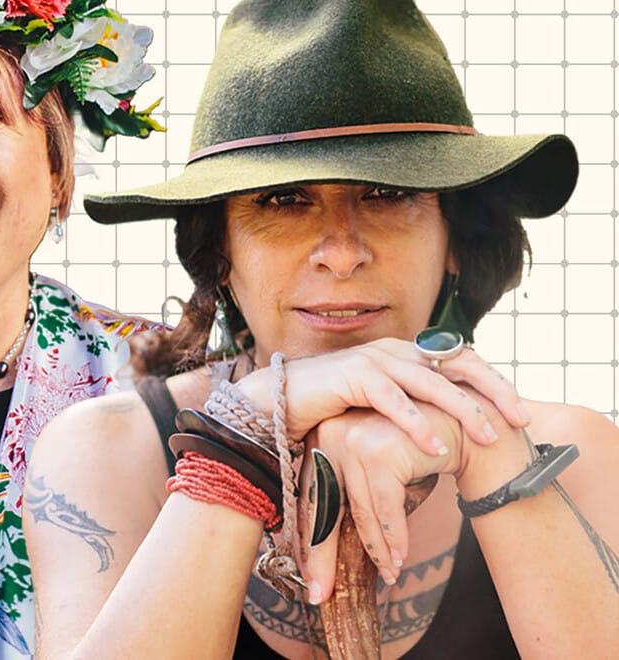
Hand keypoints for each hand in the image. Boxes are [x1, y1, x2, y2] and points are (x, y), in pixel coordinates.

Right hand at [235, 338, 527, 456]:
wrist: (276, 402)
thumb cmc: (329, 411)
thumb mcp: (380, 408)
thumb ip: (412, 408)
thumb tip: (450, 430)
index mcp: (406, 354)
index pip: (462, 361)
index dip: (495, 384)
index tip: (521, 414)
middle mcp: (395, 350)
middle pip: (457, 365)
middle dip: (493, 393)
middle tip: (520, 422)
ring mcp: (374, 359)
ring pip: (430, 382)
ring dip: (462, 410)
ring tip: (487, 436)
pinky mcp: (352, 376)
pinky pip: (392, 399)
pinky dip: (416, 422)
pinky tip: (434, 447)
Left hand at [296, 391, 509, 602]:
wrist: (464, 425)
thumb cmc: (415, 454)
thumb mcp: (375, 471)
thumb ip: (350, 496)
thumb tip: (322, 552)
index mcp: (319, 441)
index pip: (310, 500)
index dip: (310, 544)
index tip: (309, 582)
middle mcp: (328, 436)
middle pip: (324, 508)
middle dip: (324, 558)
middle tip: (319, 595)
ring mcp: (351, 440)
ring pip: (358, 511)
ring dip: (377, 549)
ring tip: (390, 575)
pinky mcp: (379, 451)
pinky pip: (383, 506)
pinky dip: (394, 535)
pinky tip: (401, 557)